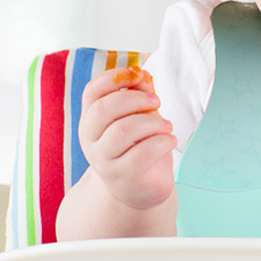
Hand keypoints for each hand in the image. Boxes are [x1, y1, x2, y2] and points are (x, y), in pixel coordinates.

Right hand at [78, 66, 176, 210]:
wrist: (139, 187)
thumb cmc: (138, 144)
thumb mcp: (138, 113)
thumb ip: (139, 91)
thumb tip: (142, 74)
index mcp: (91, 119)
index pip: (92, 90)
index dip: (115, 76)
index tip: (139, 73)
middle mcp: (91, 140)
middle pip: (104, 108)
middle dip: (136, 98)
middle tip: (156, 101)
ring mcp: (104, 161)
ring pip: (123, 130)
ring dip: (153, 121)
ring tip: (166, 125)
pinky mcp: (124, 177)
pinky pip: (143, 153)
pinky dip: (162, 141)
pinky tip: (169, 140)